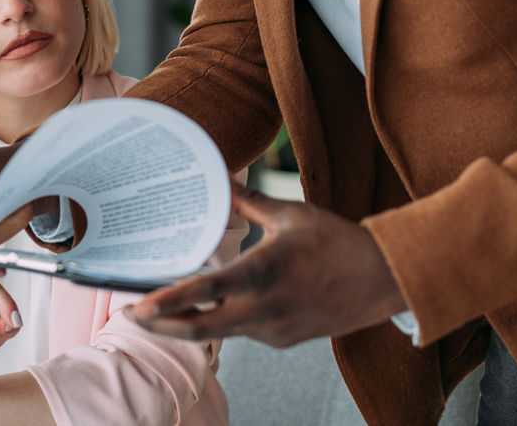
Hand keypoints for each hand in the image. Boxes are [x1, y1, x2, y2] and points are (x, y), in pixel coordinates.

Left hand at [128, 184, 407, 346]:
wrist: (386, 280)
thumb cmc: (340, 242)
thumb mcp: (291, 215)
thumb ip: (249, 202)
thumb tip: (221, 177)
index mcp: (264, 274)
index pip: (206, 293)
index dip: (169, 302)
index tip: (139, 305)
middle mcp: (265, 310)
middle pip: (200, 328)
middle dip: (162, 324)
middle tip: (131, 313)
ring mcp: (274, 331)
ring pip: (219, 334)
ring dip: (187, 325)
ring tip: (157, 311)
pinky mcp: (282, 340)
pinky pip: (243, 332)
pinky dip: (221, 322)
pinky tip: (210, 307)